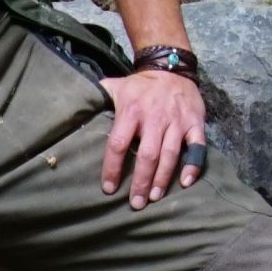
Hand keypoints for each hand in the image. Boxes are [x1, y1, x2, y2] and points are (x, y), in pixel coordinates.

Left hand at [95, 67, 207, 207]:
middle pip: (147, 155)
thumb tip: (74, 108)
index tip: (109, 188)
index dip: (113, 168)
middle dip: (140, 182)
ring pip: (170, 154)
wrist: (172, 67)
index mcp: (131, 111)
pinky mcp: (194, 123)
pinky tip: (186, 182)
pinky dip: (193, 165)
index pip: (118, 144)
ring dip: (162, 178)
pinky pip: (197, 147)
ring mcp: (176, 121)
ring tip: (154, 198)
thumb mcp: (116, 86)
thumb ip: (98, 98)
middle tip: (136, 203)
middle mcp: (154, 117)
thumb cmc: (140, 86)